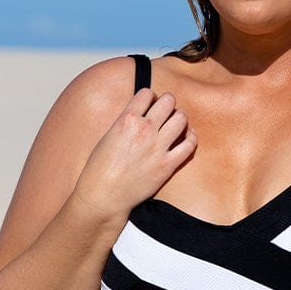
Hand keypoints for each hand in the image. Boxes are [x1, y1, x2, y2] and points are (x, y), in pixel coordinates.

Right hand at [74, 86, 196, 219]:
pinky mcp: (167, 165)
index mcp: (126, 120)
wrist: (104, 196)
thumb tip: (141, 115)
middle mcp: (144, 130)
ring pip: (181, 118)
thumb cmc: (100, 169)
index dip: (150, 96)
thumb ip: (126, 122)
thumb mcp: (108, 136)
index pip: (147, 93)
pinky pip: (189, 144)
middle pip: (168, 101)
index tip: (151, 103)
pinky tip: (187, 137)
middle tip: (165, 112)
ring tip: (176, 124)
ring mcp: (157, 147)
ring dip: (180, 118)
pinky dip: (191, 138)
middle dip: (168, 103)